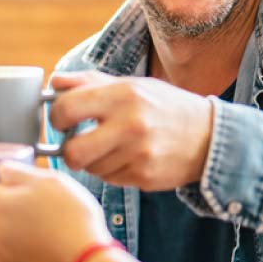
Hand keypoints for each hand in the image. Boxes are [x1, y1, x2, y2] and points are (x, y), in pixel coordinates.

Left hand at [0, 160, 111, 261]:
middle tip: (30, 213)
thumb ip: (20, 173)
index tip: (31, 194)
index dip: (14, 189)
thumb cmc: (73, 218)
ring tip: (20, 234)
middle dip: (2, 210)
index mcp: (0, 202)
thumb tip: (1, 169)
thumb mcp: (52, 181)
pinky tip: (8, 256)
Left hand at [49, 72, 215, 190]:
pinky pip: (109, 179)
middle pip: (72, 152)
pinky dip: (111, 170)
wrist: (209, 137)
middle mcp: (131, 125)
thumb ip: (89, 83)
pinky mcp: (145, 177)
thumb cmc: (163, 106)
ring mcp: (139, 155)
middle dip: (68, 151)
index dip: (56, 117)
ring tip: (110, 148)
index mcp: (123, 95)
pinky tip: (126, 158)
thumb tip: (53, 84)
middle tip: (75, 144)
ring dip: (93, 161)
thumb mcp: (130, 85)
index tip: (61, 119)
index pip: (66, 109)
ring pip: (90, 168)